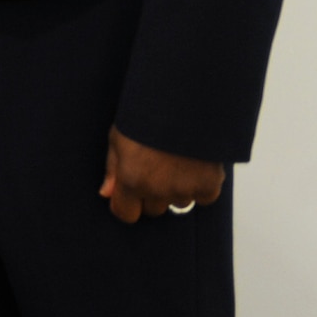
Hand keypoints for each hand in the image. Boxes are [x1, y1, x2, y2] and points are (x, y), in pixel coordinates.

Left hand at [99, 124, 225, 222]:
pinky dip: (201, 186)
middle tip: (156, 169)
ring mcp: (184, 189)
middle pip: (153, 209)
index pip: (126, 214)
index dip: (126, 205)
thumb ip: (113, 169)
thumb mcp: (119, 137)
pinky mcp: (209, 185)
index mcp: (131, 180)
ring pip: (178, 203)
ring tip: (176, 162)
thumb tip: (107, 193)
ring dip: (177, 190)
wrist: (184, 102)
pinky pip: (203, 197)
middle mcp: (157, 190)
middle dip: (152, 195)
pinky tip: (195, 164)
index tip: (129, 195)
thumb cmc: (147, 115)